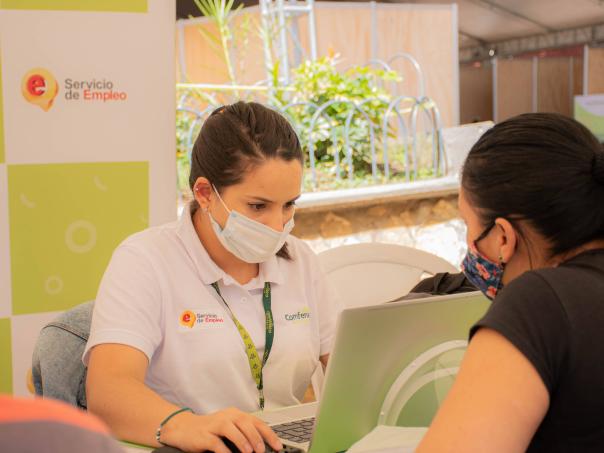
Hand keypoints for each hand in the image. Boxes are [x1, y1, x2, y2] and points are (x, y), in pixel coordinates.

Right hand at [160, 407, 282, 452]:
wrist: (184, 428)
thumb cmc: (210, 429)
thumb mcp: (229, 428)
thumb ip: (244, 433)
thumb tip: (263, 446)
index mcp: (235, 414)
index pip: (256, 422)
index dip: (268, 434)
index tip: (278, 446)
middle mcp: (226, 416)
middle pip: (245, 423)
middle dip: (256, 437)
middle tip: (263, 450)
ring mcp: (214, 425)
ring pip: (231, 429)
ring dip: (242, 441)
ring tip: (250, 452)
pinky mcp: (204, 435)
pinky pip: (216, 442)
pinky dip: (224, 450)